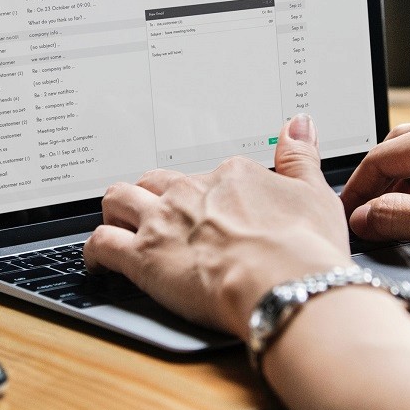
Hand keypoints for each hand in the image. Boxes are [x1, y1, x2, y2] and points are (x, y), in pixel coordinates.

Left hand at [84, 115, 353, 337]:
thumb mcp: (314, 193)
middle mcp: (191, 191)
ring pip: (119, 200)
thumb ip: (299, 156)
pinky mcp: (143, 257)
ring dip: (116, 210)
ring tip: (119, 223)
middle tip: (158, 213)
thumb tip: (298, 124)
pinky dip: (95, 251)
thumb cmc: (304, 249)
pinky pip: (102, 243)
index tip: (212, 211)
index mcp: (231, 176)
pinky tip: (99, 261)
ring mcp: (164, 222)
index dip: (207, 194)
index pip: (207, 175)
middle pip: (156, 182)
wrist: (286, 286)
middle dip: (152, 195)